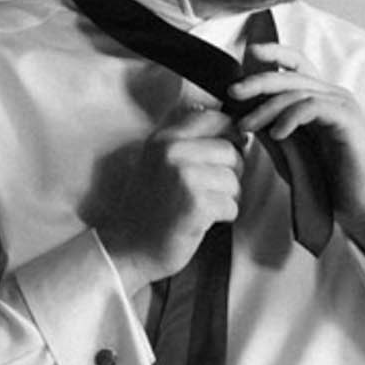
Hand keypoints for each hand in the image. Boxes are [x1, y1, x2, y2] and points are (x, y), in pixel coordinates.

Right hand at [100, 103, 244, 292]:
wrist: (128, 247)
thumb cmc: (148, 206)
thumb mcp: (157, 161)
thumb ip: (186, 139)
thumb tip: (236, 128)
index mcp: (162, 138)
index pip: (213, 117)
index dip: (229, 134)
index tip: (224, 154)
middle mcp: (171, 151)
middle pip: (230, 151)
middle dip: (230, 173)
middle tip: (209, 190)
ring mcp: (184, 176)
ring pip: (234, 179)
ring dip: (226, 198)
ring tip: (201, 207)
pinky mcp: (197, 203)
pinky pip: (232, 205)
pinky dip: (223, 217)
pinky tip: (200, 221)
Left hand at [228, 41, 364, 264]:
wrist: (359, 207)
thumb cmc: (324, 180)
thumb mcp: (287, 151)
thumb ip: (268, 128)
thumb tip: (240, 110)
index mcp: (319, 98)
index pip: (297, 64)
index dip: (275, 52)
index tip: (248, 52)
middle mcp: (332, 97)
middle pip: (291, 75)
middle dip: (258, 81)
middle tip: (232, 92)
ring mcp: (343, 107)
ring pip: (298, 91)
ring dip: (266, 108)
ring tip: (246, 126)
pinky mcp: (349, 122)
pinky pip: (314, 107)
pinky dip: (291, 117)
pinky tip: (277, 133)